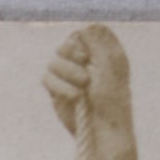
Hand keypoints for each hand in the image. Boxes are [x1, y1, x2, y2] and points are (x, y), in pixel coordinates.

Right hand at [43, 24, 133, 146]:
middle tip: (85, 63)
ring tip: (83, 86)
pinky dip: (59, 86)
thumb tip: (80, 30)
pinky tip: (75, 96)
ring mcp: (67, 77)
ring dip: (68, 71)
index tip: (91, 52)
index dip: (82, 39)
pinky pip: (46, 78)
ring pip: (54, 61)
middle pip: (66, 43)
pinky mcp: (56, 92)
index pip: (83, 32)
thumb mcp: (110, 64)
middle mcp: (82, 62)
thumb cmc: (112, 98)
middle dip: (73, 51)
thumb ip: (97, 41)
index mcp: (99, 52)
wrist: (103, 129)